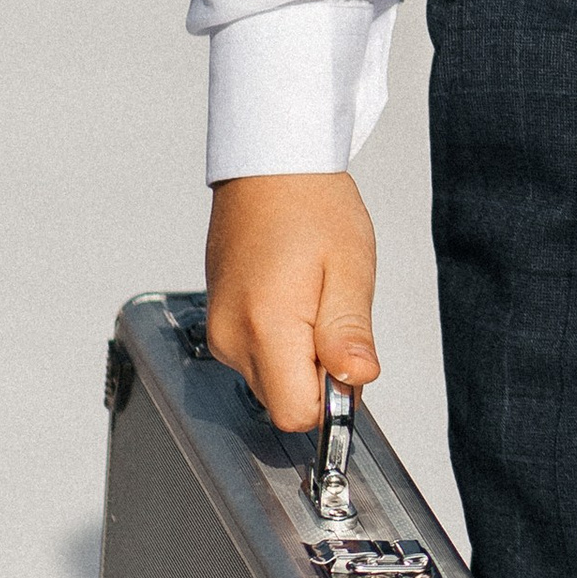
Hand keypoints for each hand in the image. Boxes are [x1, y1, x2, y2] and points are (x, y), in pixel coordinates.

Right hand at [205, 170, 380, 434]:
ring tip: (312, 296)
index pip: (297, 414)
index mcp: (265, 326)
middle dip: (317, 375)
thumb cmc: (310, 203)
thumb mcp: (349, 266)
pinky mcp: (218, 321)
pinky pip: (256, 356)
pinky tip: (293, 295)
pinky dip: (282, 341)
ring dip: (300, 356)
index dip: (332, 398)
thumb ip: (350, 333)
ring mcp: (220, 329)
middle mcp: (232, 336)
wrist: (269, 163)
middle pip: (282, 401)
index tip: (347, 359)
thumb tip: (358, 379)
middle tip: (333, 313)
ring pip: (270, 381)